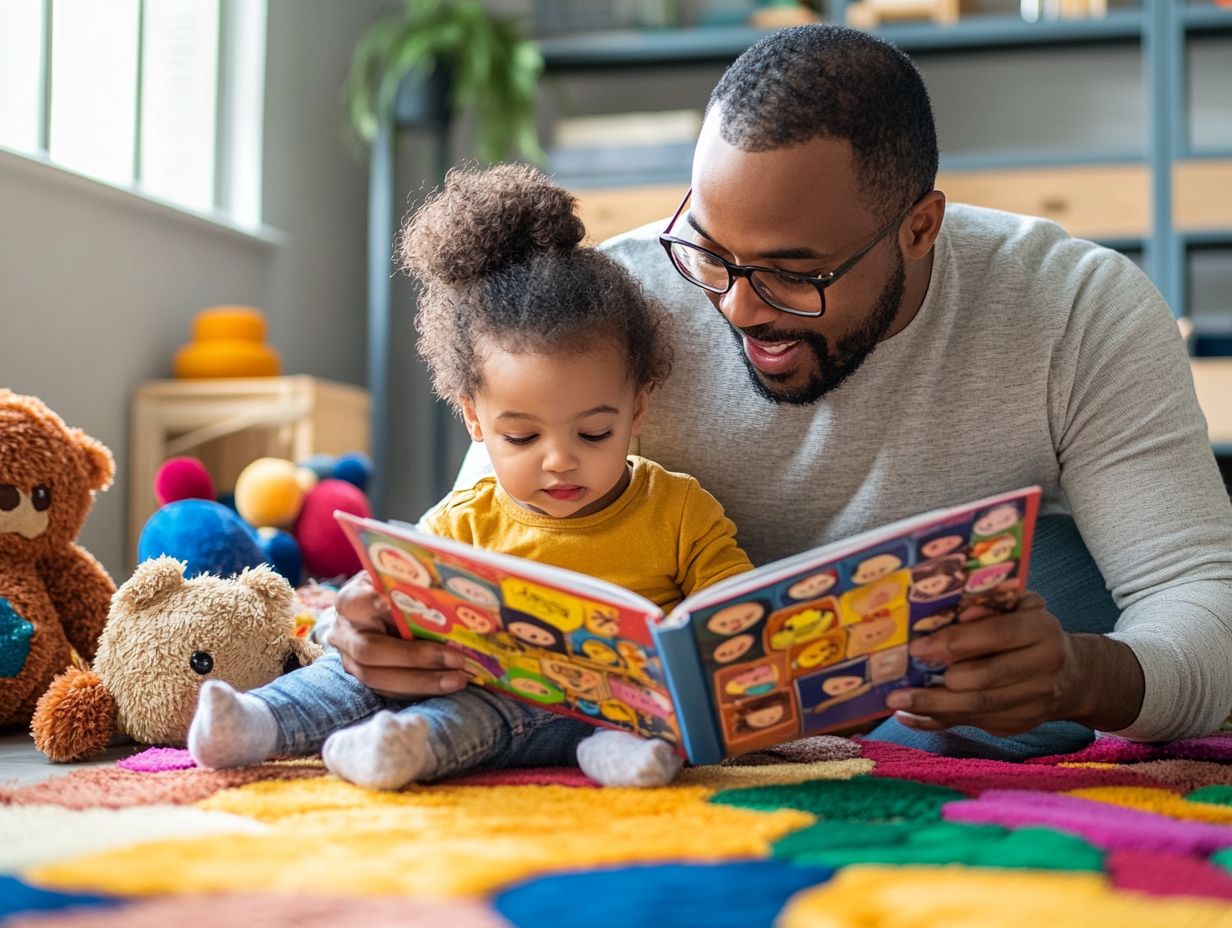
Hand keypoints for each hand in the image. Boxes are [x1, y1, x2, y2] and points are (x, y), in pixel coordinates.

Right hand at [328, 573, 469, 698]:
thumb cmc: (394, 593)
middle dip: (415, 657)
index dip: (368, 602)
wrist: (375, 615)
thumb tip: (451, 592)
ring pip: (379, 678)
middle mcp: (345, 633)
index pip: (353, 602)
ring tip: (458, 678)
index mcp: (350, 601)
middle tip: (454, 658)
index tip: (387, 601)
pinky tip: (449, 684)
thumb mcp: (398, 583)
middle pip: (369, 651)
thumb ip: (413, 587)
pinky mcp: (367, 680)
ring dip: (422, 681)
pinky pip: (390, 692)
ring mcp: (352, 661)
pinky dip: (421, 690)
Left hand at [884, 591, 1079, 735]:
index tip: (918, 649)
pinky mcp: (1019, 724)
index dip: (954, 642)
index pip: (996, 635)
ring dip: (931, 706)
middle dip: (938, 683)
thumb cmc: (1031, 631)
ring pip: (976, 707)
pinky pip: (973, 723)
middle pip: (983, 680)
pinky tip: (908, 716)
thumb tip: (954, 613)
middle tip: (900, 683)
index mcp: (1042, 631)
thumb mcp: (1020, 607)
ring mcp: (1033, 702)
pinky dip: (938, 720)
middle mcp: (1043, 669)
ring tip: (895, 700)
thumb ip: (989, 605)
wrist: (1072, 676)